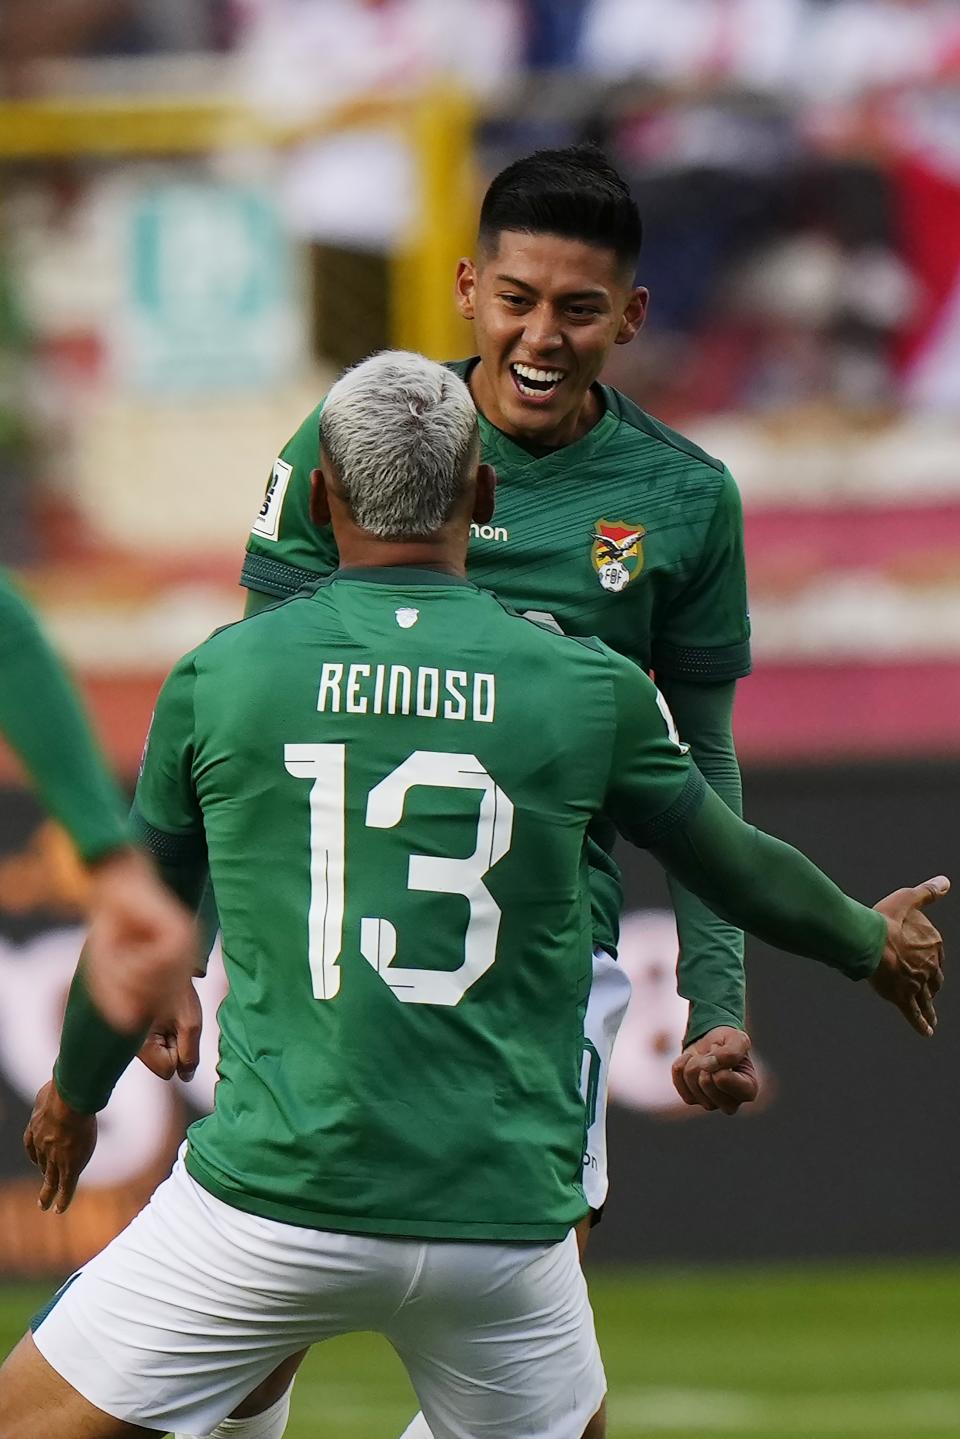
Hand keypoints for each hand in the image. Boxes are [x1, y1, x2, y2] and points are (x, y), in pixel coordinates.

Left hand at [24, 1079, 97, 1213]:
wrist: (69, 1101)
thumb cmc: (63, 1088)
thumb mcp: (54, 1085)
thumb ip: (58, 1084)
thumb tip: (64, 1069)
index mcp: (36, 1127)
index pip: (33, 1145)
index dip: (37, 1153)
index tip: (39, 1159)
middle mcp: (42, 1145)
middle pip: (42, 1163)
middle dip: (43, 1174)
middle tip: (40, 1185)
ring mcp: (55, 1156)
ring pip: (50, 1179)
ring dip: (48, 1193)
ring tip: (46, 1205)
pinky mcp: (69, 1164)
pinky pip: (65, 1186)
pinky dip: (61, 1199)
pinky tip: (58, 1210)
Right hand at [85, 847, 197, 1032]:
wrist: (115, 885)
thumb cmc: (113, 926)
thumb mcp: (106, 971)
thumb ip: (116, 1000)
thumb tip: (132, 1023)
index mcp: (177, 972)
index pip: (160, 1009)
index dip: (132, 1005)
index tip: (115, 983)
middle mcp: (188, 961)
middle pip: (161, 1001)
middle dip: (128, 992)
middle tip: (113, 966)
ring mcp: (189, 947)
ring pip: (161, 985)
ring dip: (130, 976)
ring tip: (119, 954)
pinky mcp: (182, 931)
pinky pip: (160, 963)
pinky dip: (138, 961)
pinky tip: (129, 947)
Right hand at [137, 980, 202, 1081]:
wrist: (162, 963)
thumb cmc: (177, 990)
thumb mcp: (190, 1023)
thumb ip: (190, 1054)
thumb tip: (186, 1077)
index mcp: (140, 1044)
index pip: (167, 1070)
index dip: (180, 1053)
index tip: (178, 1029)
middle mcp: (131, 1044)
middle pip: (163, 1063)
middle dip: (174, 1046)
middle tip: (174, 1019)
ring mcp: (133, 1038)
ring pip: (160, 1053)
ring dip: (169, 1038)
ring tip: (169, 1013)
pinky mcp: (136, 1030)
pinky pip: (156, 1042)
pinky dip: (164, 1031)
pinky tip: (163, 1013)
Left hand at [672, 1026, 759, 1114]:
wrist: (713, 1042)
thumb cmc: (730, 1043)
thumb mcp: (738, 1039)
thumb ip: (731, 1052)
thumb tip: (709, 1066)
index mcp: (748, 1090)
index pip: (723, 1079)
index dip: (717, 1061)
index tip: (722, 1051)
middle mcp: (731, 1103)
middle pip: (705, 1082)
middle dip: (703, 1061)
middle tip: (712, 1055)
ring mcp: (710, 1104)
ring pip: (691, 1081)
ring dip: (693, 1061)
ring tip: (704, 1058)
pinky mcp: (692, 1100)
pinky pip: (678, 1081)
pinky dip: (681, 1064)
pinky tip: (692, 1062)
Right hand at [870, 875, 947, 1036]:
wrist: (867, 941)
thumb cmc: (884, 919)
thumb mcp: (907, 899)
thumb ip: (927, 892)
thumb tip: (944, 882)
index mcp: (932, 944)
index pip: (937, 955)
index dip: (931, 959)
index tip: (927, 963)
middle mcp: (929, 966)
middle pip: (934, 979)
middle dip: (932, 986)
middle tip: (930, 991)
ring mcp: (916, 983)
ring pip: (927, 999)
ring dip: (931, 1010)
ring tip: (934, 1020)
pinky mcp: (902, 996)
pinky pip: (914, 1013)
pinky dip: (921, 1023)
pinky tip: (927, 1033)